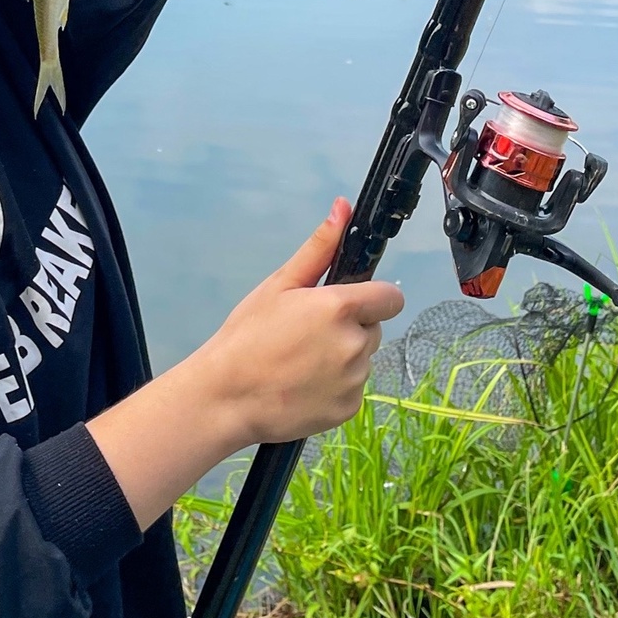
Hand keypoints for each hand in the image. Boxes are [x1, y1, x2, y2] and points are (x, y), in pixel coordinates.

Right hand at [86, 199, 403, 530]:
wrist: (226, 397)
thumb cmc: (247, 335)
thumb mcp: (279, 285)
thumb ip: (318, 249)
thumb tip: (344, 208)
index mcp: (340, 308)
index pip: (390, 297)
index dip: (372, 296)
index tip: (347, 302)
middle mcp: (356, 344)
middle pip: (373, 327)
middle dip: (351, 326)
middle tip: (308, 333)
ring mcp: (355, 380)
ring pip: (363, 358)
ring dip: (343, 356)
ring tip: (301, 362)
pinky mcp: (350, 410)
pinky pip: (353, 388)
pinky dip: (336, 386)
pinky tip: (304, 385)